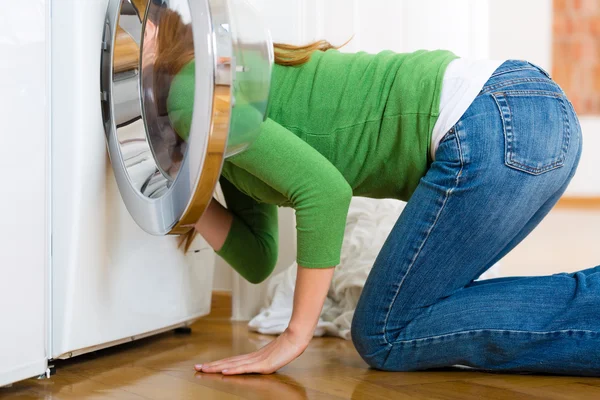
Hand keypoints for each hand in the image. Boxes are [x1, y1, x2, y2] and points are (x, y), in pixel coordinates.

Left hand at [195, 329, 310, 374]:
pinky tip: (224, 372)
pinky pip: (245, 368)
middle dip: (211, 366)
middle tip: (196, 368)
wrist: (296, 338)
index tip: (205, 365)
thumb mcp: (273, 356)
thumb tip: (260, 363)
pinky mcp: (263, 365)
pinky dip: (233, 370)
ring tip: (204, 369)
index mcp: (252, 357)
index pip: (231, 361)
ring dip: (216, 368)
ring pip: (232, 365)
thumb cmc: (288, 346)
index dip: (217, 364)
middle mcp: (251, 358)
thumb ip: (264, 360)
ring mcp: (256, 361)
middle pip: (227, 362)